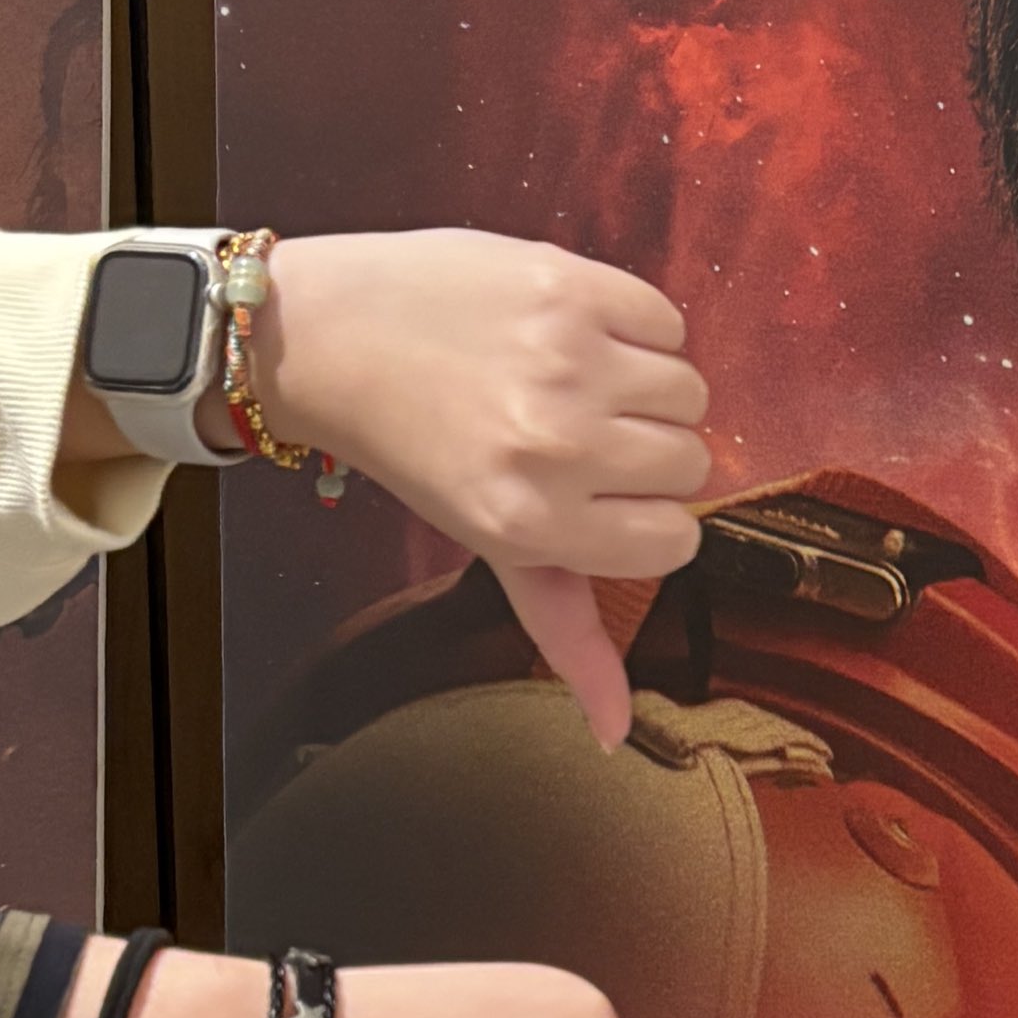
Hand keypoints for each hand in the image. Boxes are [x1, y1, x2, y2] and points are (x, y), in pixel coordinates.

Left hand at [249, 230, 711, 748]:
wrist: (329, 334)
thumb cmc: (413, 444)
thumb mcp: (489, 545)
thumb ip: (562, 630)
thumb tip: (614, 733)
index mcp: (532, 524)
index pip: (675, 539)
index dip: (642, 516)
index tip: (596, 495)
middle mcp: (555, 446)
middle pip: (689, 463)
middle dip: (644, 451)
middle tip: (577, 434)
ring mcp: (567, 360)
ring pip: (689, 392)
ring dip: (647, 387)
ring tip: (578, 381)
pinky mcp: (570, 283)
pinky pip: (668, 321)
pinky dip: (638, 327)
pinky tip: (577, 334)